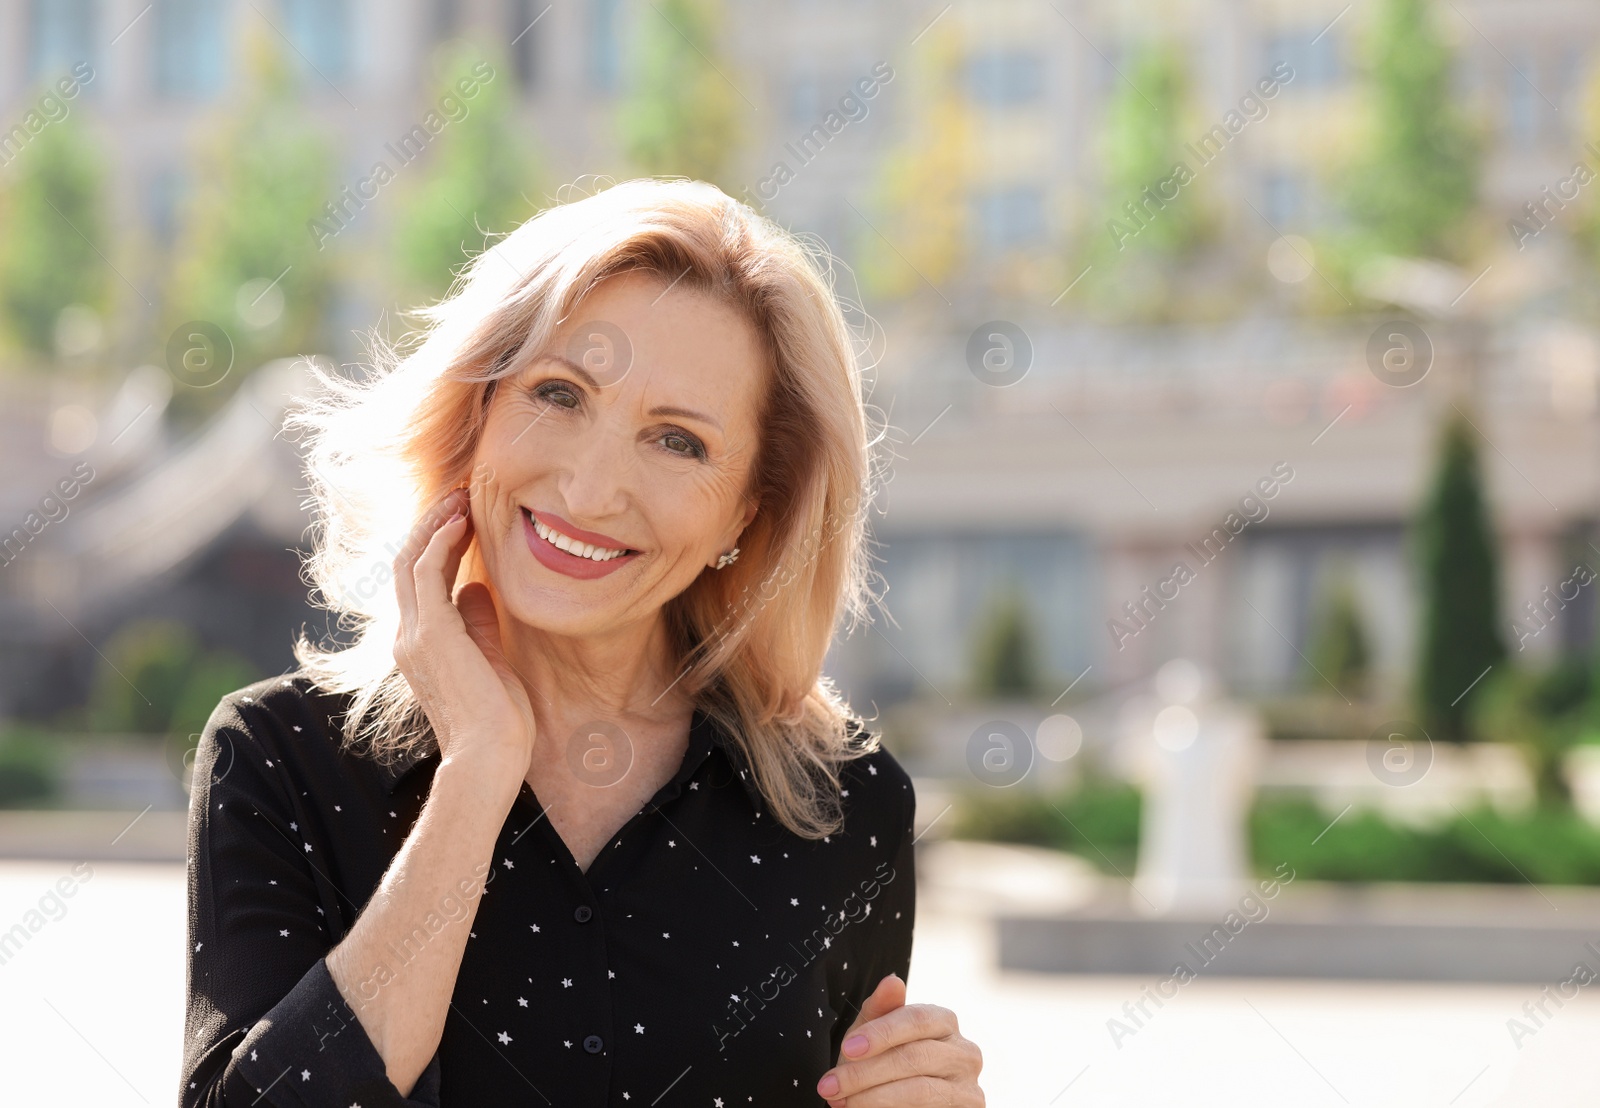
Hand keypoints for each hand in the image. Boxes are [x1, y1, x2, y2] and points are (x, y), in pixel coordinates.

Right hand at [392, 485, 536, 787]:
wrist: (490, 759)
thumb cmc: (498, 722)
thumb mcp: (491, 660)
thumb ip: (478, 624)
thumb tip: (476, 589)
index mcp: (421, 644)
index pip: (418, 580)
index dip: (438, 542)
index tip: (465, 514)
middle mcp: (409, 637)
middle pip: (406, 562)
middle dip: (432, 523)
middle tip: (462, 494)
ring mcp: (414, 636)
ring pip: (410, 561)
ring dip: (436, 524)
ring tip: (463, 497)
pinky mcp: (430, 636)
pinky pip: (425, 575)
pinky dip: (440, 542)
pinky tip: (461, 522)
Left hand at [817, 974, 983, 1105]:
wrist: (899, 1104)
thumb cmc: (886, 1063)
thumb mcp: (875, 1035)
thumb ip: (881, 1010)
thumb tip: (892, 981)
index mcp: (944, 1022)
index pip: (916, 1019)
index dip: (881, 1033)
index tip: (847, 1048)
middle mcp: (965, 1052)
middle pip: (915, 1057)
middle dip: (866, 1073)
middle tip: (831, 1086)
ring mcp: (969, 1087)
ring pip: (919, 1091)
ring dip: (873, 1098)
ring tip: (842, 1103)